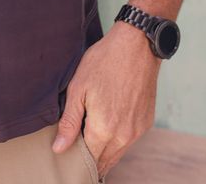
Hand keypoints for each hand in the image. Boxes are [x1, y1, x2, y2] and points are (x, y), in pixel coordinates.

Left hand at [51, 22, 159, 176]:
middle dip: (90, 156)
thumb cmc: (104, 61)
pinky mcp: (146, 122)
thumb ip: (69, 122)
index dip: (76, 156)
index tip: (68, 145)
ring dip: (104, 149)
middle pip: (103, 161)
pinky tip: (110, 120)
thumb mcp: (78, 87)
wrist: (137, 45)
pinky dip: (118, 139)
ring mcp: (137, 130)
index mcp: (104, 129)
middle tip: (78, 138)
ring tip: (92, 129)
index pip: (88, 160)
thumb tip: (59, 148)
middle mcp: (124, 136)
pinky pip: (129, 141)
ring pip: (117, 154)